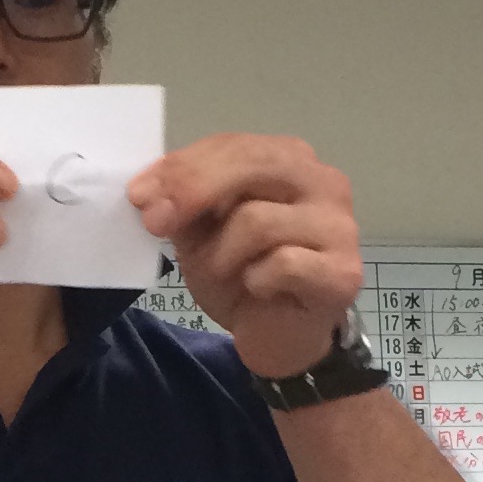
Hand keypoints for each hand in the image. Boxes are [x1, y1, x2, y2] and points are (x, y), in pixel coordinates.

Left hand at [130, 134, 364, 381]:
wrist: (276, 336)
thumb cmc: (241, 275)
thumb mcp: (200, 230)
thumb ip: (183, 202)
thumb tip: (150, 193)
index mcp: (289, 160)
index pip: (233, 145)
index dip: (182, 167)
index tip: (139, 196)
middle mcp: (323, 181)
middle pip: (251, 165)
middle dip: (193, 191)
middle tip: (155, 224)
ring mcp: (340, 225)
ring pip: (257, 221)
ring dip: (222, 255)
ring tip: (226, 275)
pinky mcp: (343, 272)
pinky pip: (282, 264)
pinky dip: (255, 280)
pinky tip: (259, 290)